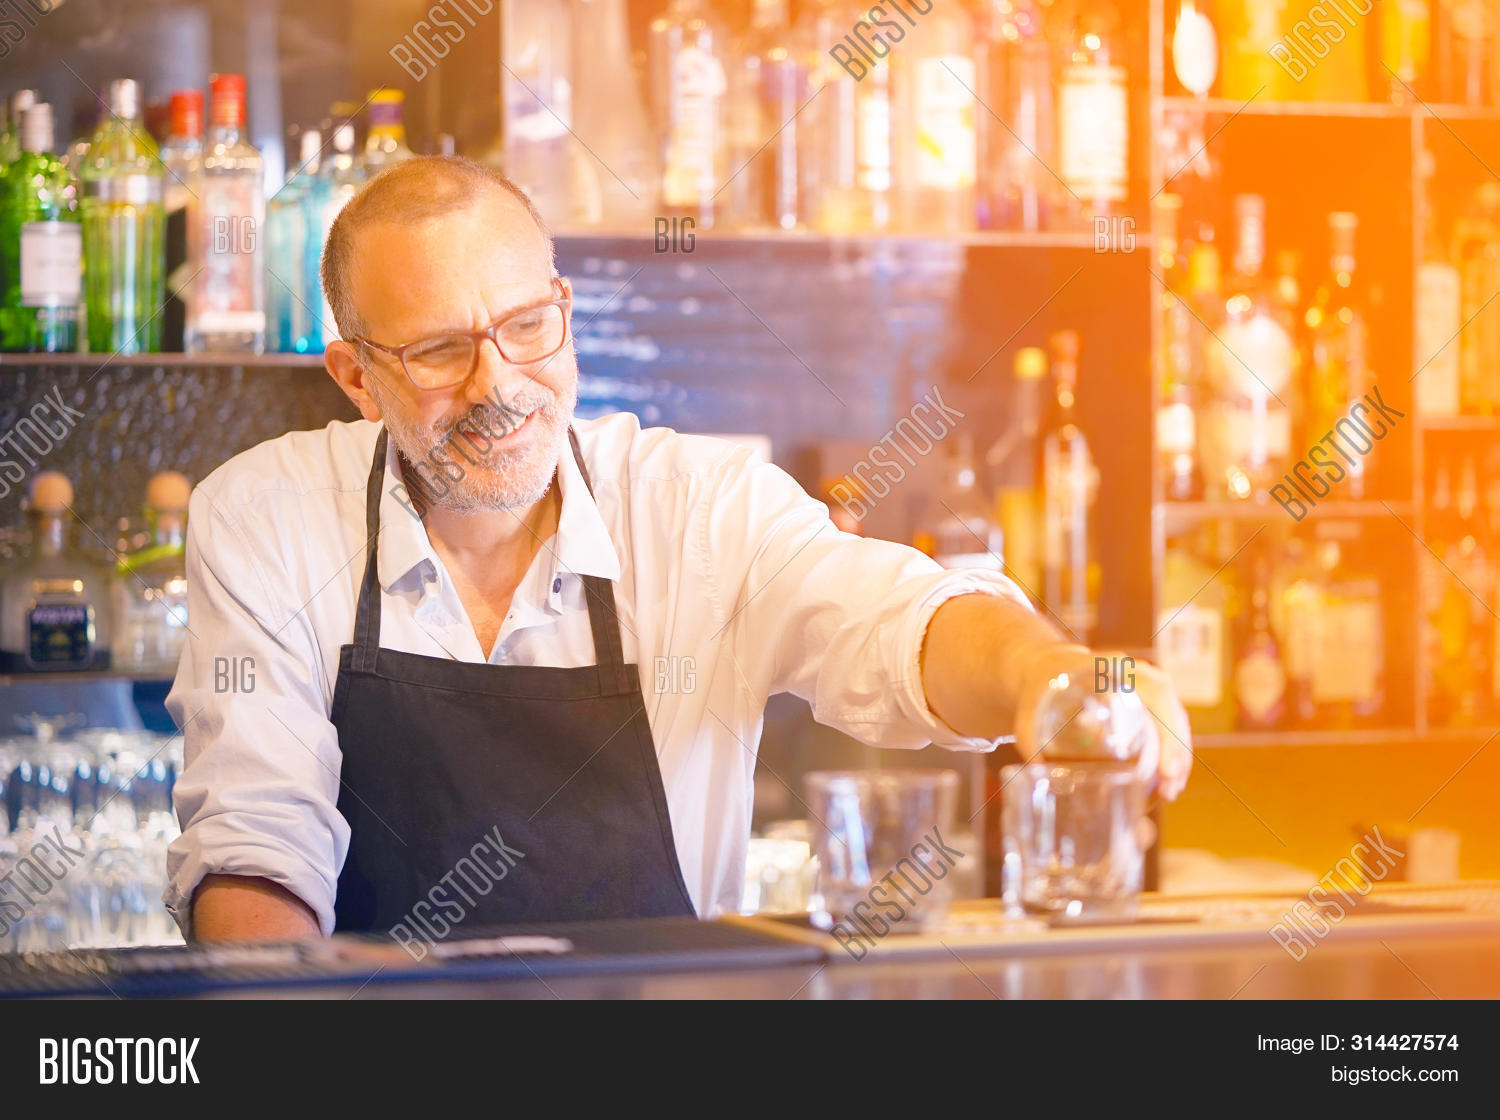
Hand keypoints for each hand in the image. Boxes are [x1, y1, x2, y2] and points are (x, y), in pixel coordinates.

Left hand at [1013, 645, 1192, 801]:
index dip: (1167, 732)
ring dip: (1179, 755)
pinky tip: (1169, 778)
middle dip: (1177, 753)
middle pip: (1171, 710)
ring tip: (1171, 792)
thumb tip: (1041, 781)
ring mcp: (1143, 683)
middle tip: (1170, 790)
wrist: (1043, 668)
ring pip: (1175, 718)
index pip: (1155, 692)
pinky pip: (1169, 721)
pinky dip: (1172, 749)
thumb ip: (1032, 744)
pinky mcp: (1145, 698)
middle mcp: (1134, 672)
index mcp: (1110, 668)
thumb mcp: (1030, 715)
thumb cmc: (1036, 691)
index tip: (1166, 770)